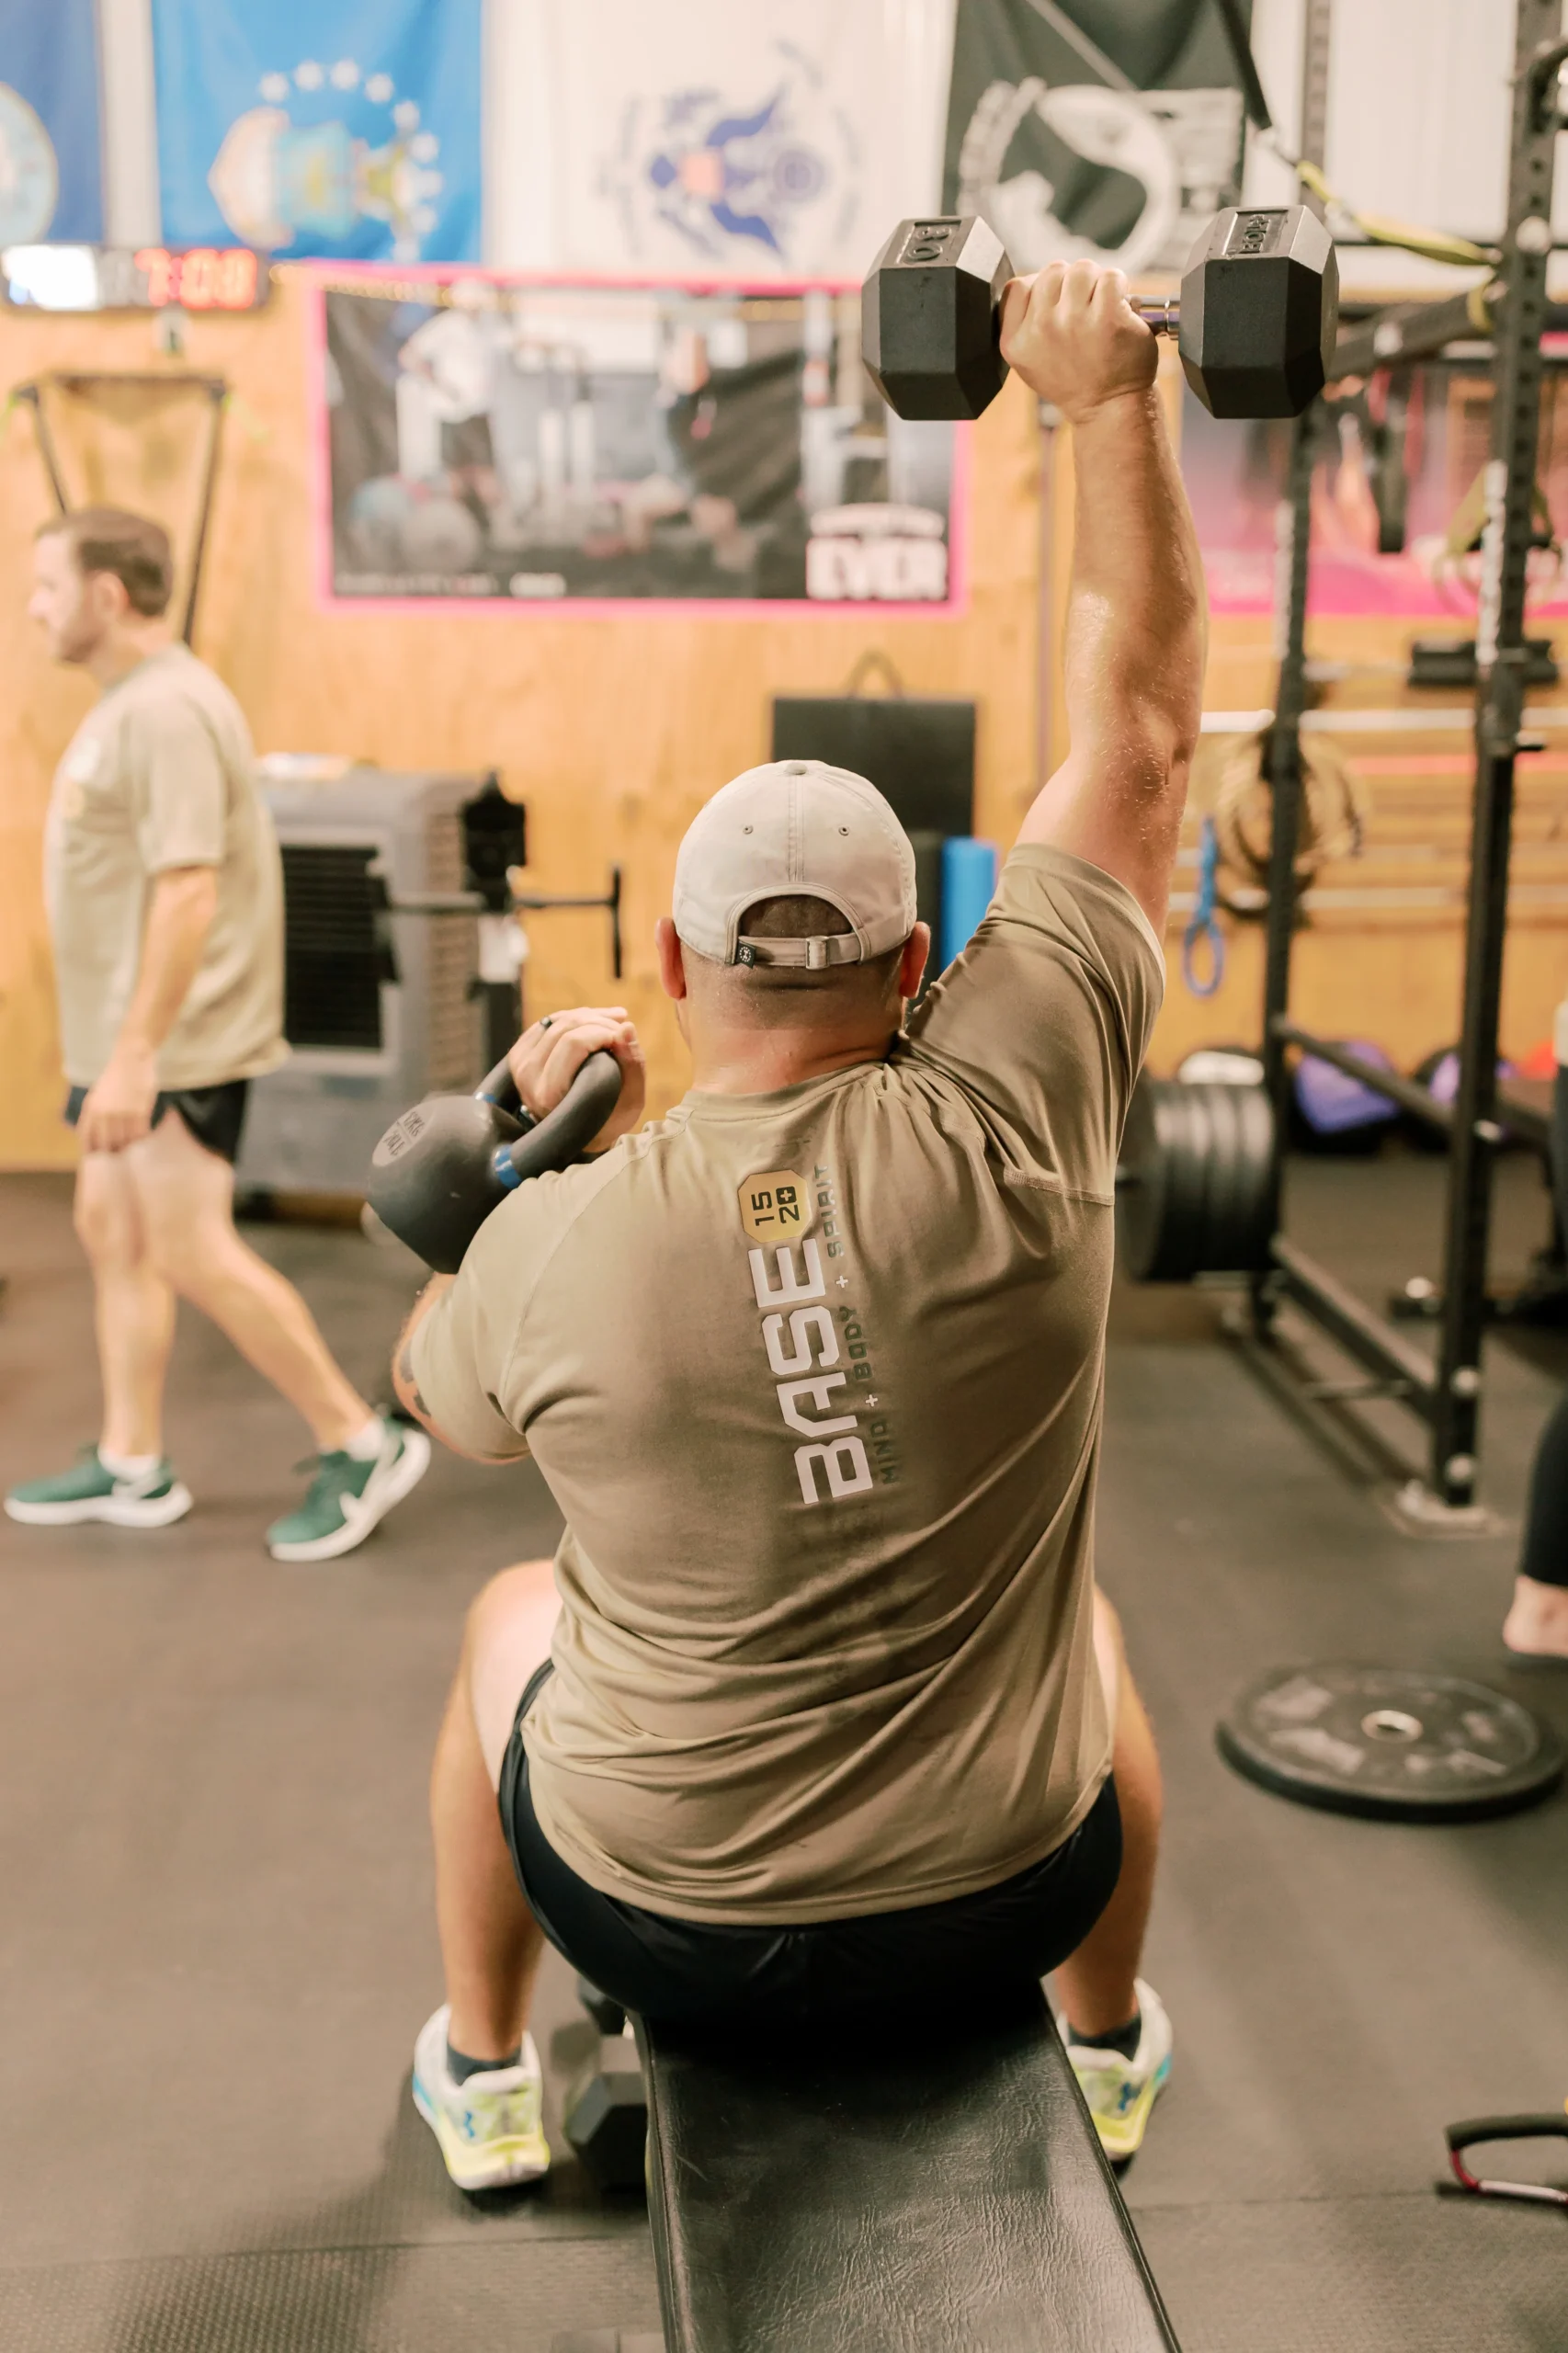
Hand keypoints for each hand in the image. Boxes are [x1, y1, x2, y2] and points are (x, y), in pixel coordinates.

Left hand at [77, 1042, 158, 1152]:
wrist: (132, 1058)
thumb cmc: (115, 1076)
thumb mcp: (97, 1094)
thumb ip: (94, 1114)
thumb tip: (94, 1138)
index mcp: (90, 1108)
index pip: (86, 1138)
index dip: (91, 1152)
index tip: (97, 1159)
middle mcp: (103, 1113)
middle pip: (106, 1145)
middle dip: (112, 1152)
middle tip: (119, 1154)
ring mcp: (122, 1113)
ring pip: (125, 1142)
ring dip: (129, 1145)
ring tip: (133, 1144)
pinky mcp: (139, 1112)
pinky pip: (140, 1134)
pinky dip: (142, 1137)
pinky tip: (143, 1134)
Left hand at [507, 1007, 646, 1150]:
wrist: (577, 1133)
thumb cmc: (608, 1119)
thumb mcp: (631, 1101)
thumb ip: (633, 1064)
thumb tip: (626, 1027)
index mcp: (549, 1094)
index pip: (574, 1042)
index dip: (604, 1031)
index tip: (623, 1038)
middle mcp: (528, 1079)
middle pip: (565, 1027)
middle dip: (599, 1021)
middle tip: (621, 1028)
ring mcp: (519, 1065)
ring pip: (556, 1020)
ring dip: (588, 1015)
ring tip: (613, 1022)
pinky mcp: (518, 1055)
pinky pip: (548, 1022)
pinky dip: (573, 1017)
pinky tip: (594, 1022)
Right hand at [999, 259, 1158, 425]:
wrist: (1108, 407)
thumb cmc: (1074, 380)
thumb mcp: (1030, 361)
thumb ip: (1023, 322)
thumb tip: (1034, 280)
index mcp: (1015, 341)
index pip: (1018, 286)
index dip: (1040, 287)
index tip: (1057, 305)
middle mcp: (1040, 330)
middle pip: (1053, 271)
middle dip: (1072, 284)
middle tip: (1084, 309)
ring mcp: (1074, 322)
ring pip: (1083, 269)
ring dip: (1097, 282)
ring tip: (1102, 309)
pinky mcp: (1107, 318)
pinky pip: (1111, 277)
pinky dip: (1120, 287)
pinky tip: (1120, 309)